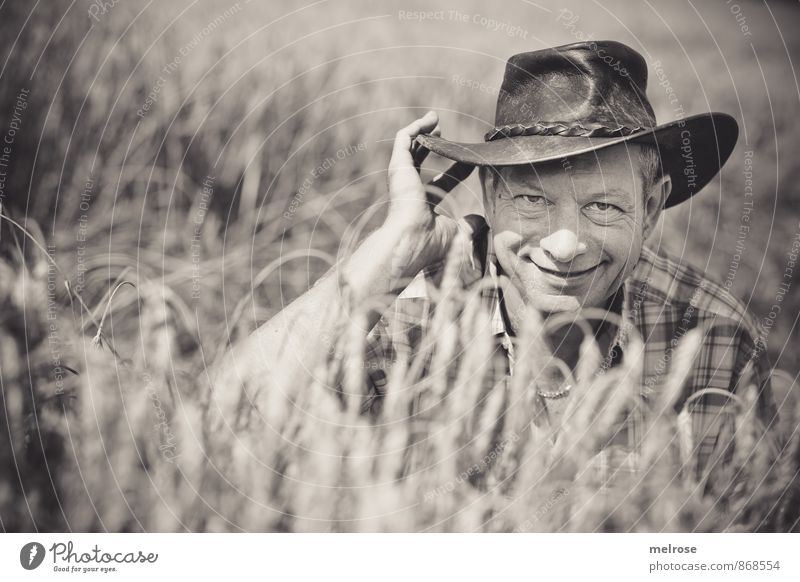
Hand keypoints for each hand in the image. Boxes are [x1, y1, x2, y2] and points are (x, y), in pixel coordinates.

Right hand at [385, 111, 482, 277]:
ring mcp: (402, 177)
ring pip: (409, 146)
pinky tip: (429, 119)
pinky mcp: (398, 166)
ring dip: (422, 130)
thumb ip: (470, 225)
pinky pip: (404, 139)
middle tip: (443, 131)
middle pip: (420, 160)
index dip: (456, 170)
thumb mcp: (458, 233)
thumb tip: (481, 221)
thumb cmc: (431, 242)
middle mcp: (409, 190)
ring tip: (434, 117)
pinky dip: (415, 127)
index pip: (440, 182)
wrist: (411, 240)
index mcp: (422, 204)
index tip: (469, 161)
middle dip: (432, 144)